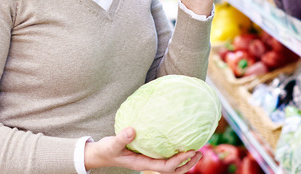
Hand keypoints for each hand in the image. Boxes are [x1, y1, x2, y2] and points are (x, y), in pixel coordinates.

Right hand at [85, 127, 200, 172]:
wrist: (101, 154)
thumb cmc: (106, 150)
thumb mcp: (111, 144)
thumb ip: (121, 138)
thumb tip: (132, 130)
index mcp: (143, 164)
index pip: (165, 167)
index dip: (178, 161)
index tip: (189, 151)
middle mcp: (149, 163)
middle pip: (173, 170)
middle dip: (187, 164)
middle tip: (200, 152)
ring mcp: (150, 160)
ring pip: (171, 165)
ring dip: (185, 160)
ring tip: (197, 150)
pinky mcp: (149, 154)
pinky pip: (166, 156)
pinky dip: (176, 152)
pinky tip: (181, 142)